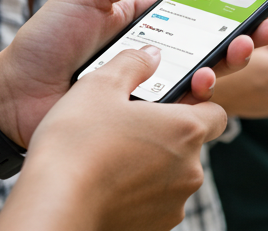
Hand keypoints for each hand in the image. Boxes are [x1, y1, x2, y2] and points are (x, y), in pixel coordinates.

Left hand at [0, 0, 267, 146]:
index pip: (201, 10)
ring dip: (228, 64)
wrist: (12, 95)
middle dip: (248, 36)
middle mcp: (159, 54)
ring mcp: (154, 86)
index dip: (233, 5)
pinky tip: (199, 84)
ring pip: (207, 76)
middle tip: (262, 31)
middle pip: (215, 44)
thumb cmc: (43, 41)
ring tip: (227, 57)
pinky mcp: (146, 117)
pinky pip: (182, 108)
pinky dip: (199, 97)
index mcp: (148, 21)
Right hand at [0, 46, 228, 230]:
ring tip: (112, 157)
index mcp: (186, 130)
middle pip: (191, 145)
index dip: (194, 105)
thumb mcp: (98, 85)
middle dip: (166, 136)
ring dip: (152, 166)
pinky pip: (154, 202)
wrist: (53, 207)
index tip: (166, 104)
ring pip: (172, 175)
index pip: (214, 112)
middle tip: (128, 128)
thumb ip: (132, 63)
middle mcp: (190, 169)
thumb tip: (150, 54)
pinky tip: (107, 184)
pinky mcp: (155, 227)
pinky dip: (138, 193)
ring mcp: (174, 202)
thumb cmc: (76, 144)